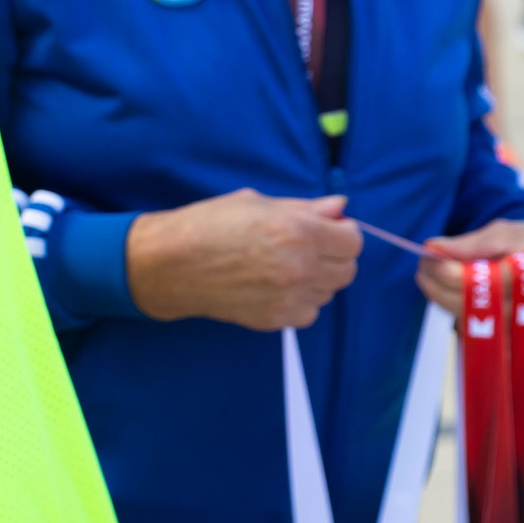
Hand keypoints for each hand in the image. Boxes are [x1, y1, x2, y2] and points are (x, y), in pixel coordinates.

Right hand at [125, 189, 364, 330]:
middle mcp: (300, 266)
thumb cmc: (208, 224)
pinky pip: (309, 312)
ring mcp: (289, 297)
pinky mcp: (276, 320)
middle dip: (334, 255)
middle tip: (308, 246)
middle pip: (347, 270)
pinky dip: (301, 300)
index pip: (352, 240)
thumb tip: (339, 208)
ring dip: (318, 278)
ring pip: (329, 292)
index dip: (342, 232)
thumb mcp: (256, 203)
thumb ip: (304, 208)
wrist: (171, 265)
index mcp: (297, 231)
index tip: (327, 229)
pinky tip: (277, 287)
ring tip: (287, 266)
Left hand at [416, 222, 523, 324]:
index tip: (427, 257)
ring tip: (431, 280)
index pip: (486, 279)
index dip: (449, 270)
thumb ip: (469, 243)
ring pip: (479, 326)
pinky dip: (463, 318)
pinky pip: (485, 338)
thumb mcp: (503, 232)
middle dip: (441, 288)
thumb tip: (432, 249)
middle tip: (423, 269)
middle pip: (480, 307)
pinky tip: (451, 298)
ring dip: (446, 303)